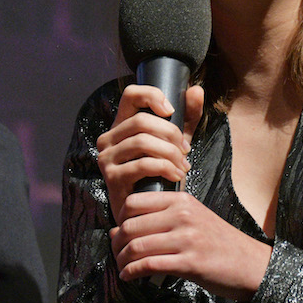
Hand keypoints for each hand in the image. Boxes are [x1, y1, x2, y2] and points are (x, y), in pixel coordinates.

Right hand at [96, 84, 203, 221]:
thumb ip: (187, 117)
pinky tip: (177, 176)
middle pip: (141, 121)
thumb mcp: (175, 142)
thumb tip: (196, 90)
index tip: (171, 111)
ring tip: (183, 165)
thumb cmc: (160, 174)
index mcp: (121, 125)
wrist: (147, 213)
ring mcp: (107, 158)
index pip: (131, 94)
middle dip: (171, 134)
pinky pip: (143, 164)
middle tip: (186, 151)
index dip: (152, 95)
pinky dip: (165, 168)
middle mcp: (108, 139)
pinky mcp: (112, 178)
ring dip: (170, 153)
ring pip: (142, 142)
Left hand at [110, 191, 271, 300]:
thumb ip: (161, 218)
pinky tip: (129, 277)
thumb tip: (118, 229)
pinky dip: (132, 272)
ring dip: (122, 260)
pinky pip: (149, 265)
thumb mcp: (193, 218)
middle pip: (131, 226)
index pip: (134, 202)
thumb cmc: (218, 243)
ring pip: (137, 246)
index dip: (119, 219)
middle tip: (116, 254)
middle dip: (116, 243)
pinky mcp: (189, 262)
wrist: (250, 264)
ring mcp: (186, 238)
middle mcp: (182, 215)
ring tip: (122, 267)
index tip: (120, 233)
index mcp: (181, 200)